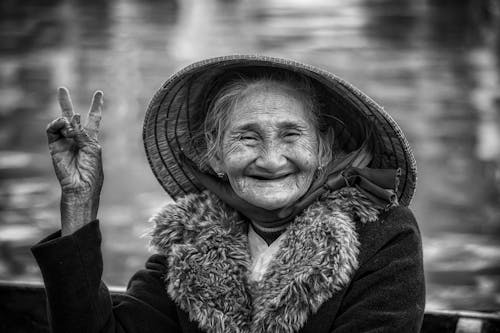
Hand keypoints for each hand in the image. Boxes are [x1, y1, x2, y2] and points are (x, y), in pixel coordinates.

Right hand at [46, 87, 103, 233]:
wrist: (81, 185)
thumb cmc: (92, 169)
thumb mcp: (92, 148)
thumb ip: (82, 133)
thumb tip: (70, 121)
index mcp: (91, 138)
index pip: (94, 119)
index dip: (96, 106)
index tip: (99, 93)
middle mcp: (77, 138)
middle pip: (71, 117)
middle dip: (65, 103)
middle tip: (61, 88)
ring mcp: (65, 141)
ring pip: (60, 122)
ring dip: (65, 119)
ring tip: (68, 122)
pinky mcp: (54, 146)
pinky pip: (52, 130)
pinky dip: (57, 124)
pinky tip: (62, 124)